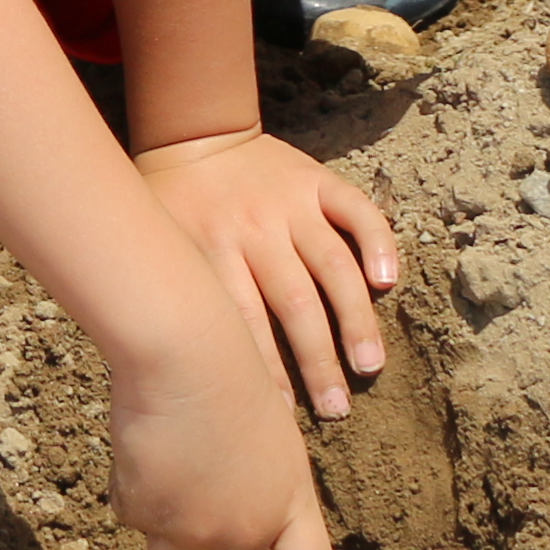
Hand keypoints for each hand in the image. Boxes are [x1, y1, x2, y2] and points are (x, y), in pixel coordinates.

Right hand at [105, 342, 335, 549]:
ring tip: (172, 470)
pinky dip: (134, 495)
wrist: (184, 355)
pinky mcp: (143, 514)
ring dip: (165, 530)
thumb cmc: (233, 380)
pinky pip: (133, 521)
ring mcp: (191, 529)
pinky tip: (148, 450)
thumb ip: (270, 500)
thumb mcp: (276, 446)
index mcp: (289, 510)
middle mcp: (244, 533)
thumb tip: (255, 535)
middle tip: (197, 537)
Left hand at [138, 127, 399, 416]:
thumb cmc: (173, 206)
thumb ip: (177, 294)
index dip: (266, 371)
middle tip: (337, 408)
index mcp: (211, 249)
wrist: (193, 134)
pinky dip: (378, 244)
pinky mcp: (317, 179)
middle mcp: (255, 228)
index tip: (280, 416)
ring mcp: (290, 202)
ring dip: (354, 319)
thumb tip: (172, 367)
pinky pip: (357, 210)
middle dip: (318, 361)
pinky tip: (389, 282)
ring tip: (368, 365)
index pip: (244, 322)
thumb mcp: (160, 244)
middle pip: (295, 303)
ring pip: (332, 266)